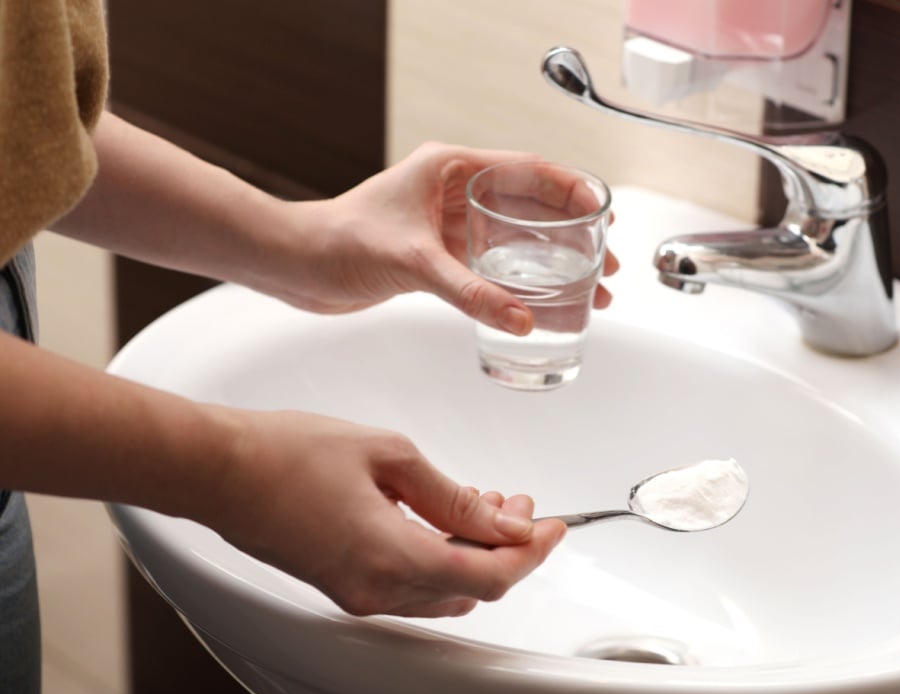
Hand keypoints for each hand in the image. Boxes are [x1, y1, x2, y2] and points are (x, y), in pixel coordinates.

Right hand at [199, 408, 565, 616]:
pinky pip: (411, 584)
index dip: (531, 553)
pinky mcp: (342, 585)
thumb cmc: (288, 453)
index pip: (490, 574)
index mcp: (393, 558)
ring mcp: (356, 594)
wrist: (217, 469)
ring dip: (475, 552)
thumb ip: (454, 495)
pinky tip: (443, 518)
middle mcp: (376, 590)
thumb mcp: (390, 456)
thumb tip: (503, 520)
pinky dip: (441, 556)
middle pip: (472, 587)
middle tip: (519, 505)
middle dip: (506, 548)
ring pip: (443, 589)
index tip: (554, 526)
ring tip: (486, 506)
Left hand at [271, 142, 619, 332]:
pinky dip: (521, 283)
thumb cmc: (337, 242)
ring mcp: (447, 223)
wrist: (295, 266)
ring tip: (588, 290)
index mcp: (450, 168)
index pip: (527, 170)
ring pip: (515, 239)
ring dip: (552, 263)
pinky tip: (541, 304)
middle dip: (572, 235)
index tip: (602, 213)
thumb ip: (469, 292)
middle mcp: (453, 191)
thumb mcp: (414, 264)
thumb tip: (520, 319)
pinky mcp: (438, 254)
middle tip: (604, 263)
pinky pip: (493, 266)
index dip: (571, 191)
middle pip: (530, 207)